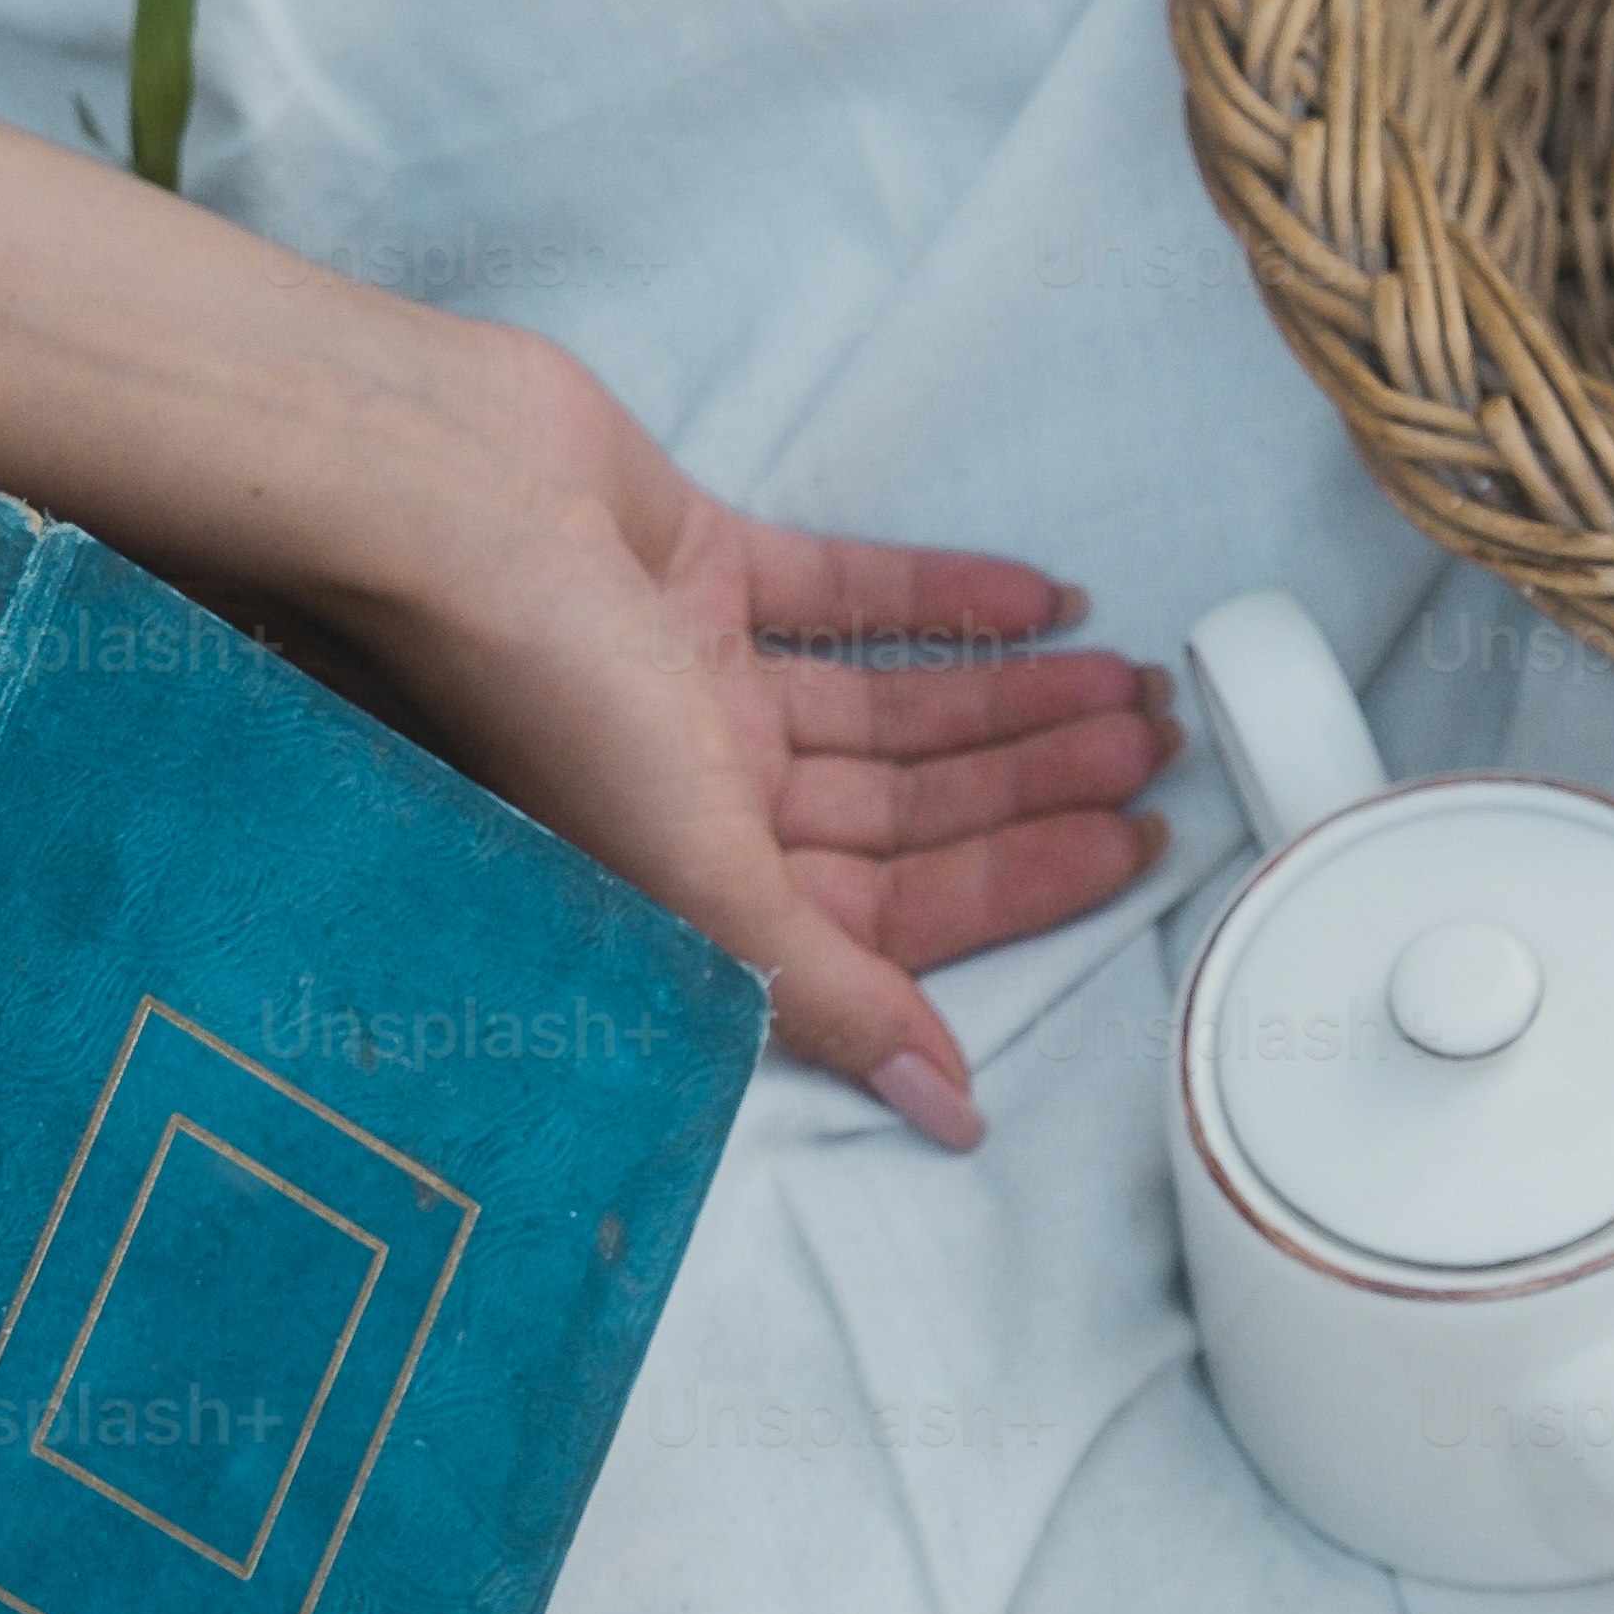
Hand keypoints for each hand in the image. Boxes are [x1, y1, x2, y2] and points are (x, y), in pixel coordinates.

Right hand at [341, 333, 1174, 1148]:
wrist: (451, 499)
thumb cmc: (556, 693)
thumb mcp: (704, 872)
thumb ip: (828, 992)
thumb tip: (947, 1114)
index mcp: (695, 883)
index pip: (893, 911)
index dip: (1021, 885)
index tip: (1141, 850)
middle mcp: (699, 794)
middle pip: (907, 812)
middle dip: (1036, 786)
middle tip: (1162, 750)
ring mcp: (698, 680)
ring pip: (890, 711)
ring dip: (1010, 700)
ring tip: (1129, 682)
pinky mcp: (696, 567)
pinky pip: (847, 598)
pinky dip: (943, 601)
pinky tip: (1046, 602)